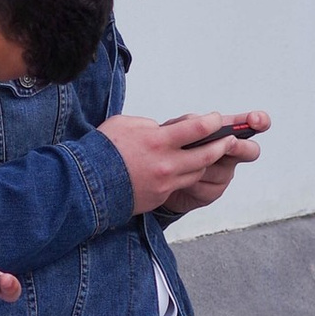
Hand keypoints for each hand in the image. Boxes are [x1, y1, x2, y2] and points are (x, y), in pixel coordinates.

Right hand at [103, 111, 268, 216]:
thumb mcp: (126, 124)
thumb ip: (150, 126)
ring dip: (204, 162)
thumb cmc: (103, 150)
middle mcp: (165, 164)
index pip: (197, 129)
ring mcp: (164, 183)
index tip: (217, 119)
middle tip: (228, 140)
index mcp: (157, 141)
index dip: (212, 122)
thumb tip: (164, 131)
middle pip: (206, 155)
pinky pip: (180, 185)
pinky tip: (183, 169)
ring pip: (197, 172)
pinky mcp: (159, 197)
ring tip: (208, 153)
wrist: (86, 186)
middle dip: (221, 145)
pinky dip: (185, 176)